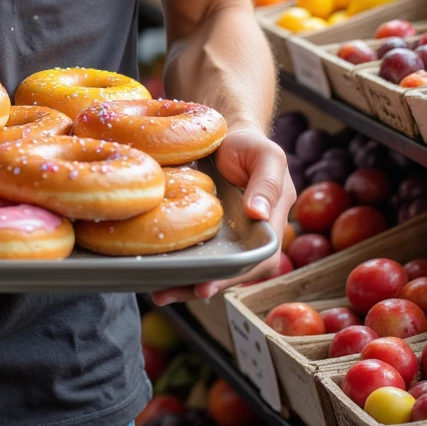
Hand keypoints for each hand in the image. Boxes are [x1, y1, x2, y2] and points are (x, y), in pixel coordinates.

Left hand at [153, 127, 292, 304]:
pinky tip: (156, 272)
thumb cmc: (249, 144)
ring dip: (185, 284)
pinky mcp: (205, 229)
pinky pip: (195, 250)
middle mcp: (248, 236)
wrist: (225, 131)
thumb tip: (259, 214)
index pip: (257, 260)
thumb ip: (267, 183)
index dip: (234, 277)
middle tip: (168, 294)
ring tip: (159, 293)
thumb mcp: (266, 156)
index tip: (205, 286)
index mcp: (270, 224)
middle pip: (230, 272)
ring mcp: (226, 235)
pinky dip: (179, 263)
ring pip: (210, 266)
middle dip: (201, 286)